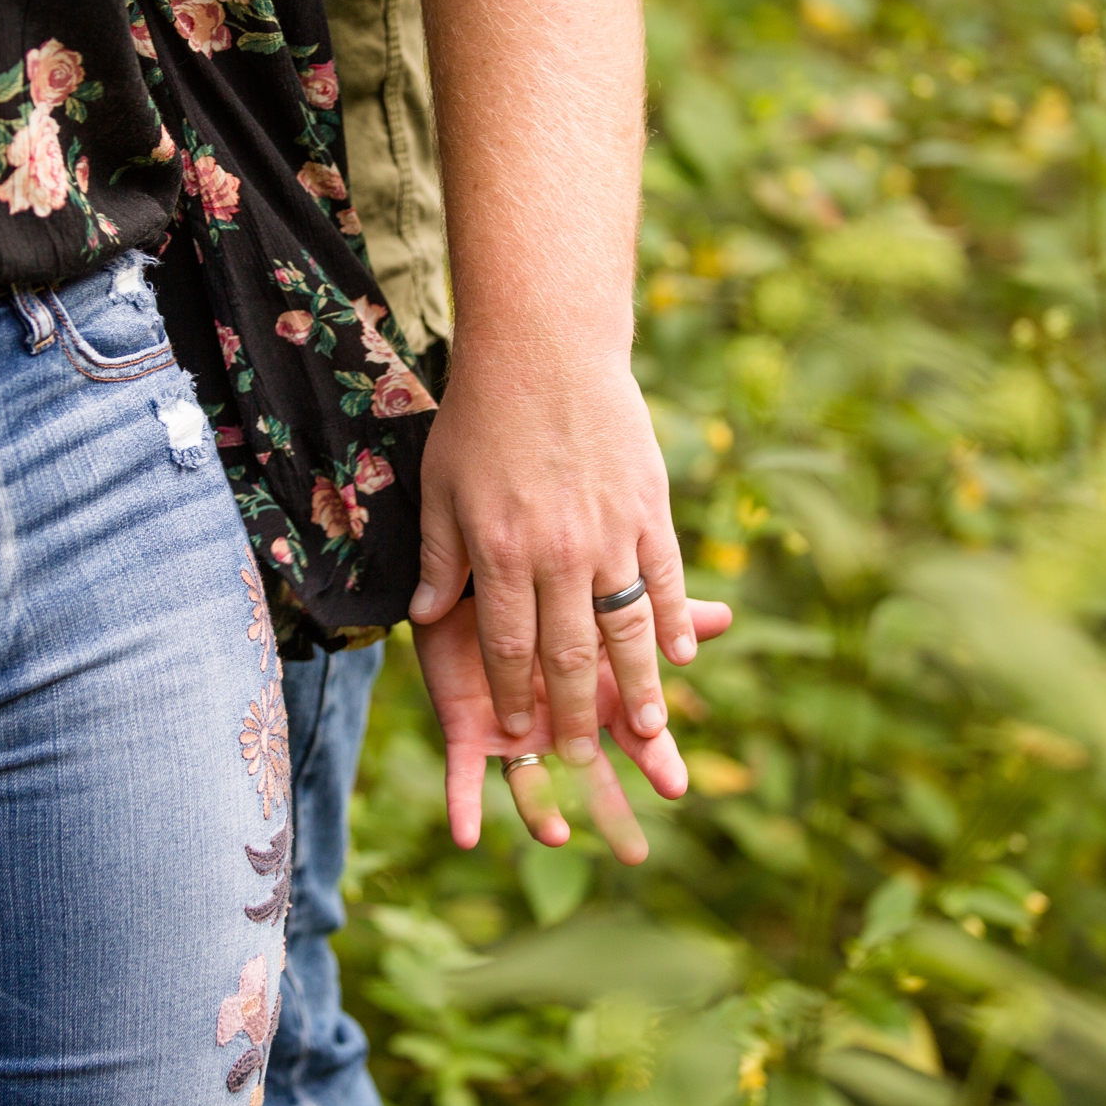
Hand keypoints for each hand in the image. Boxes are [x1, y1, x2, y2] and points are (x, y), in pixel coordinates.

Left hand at [408, 357, 694, 766]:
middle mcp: (557, 554)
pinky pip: (667, 579)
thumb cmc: (480, 417)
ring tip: (652, 732)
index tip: (520, 734)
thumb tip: (423, 617)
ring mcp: (610, 533)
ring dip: (640, 687)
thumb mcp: (440, 487)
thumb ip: (439, 557)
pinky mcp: (649, 509)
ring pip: (626, 628)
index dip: (514, 695)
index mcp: (499, 553)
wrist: (544, 348)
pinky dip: (677, 621)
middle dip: (574, 713)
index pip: (507, 646)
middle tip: (580, 757)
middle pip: (568, 653)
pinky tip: (682, 655)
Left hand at [415, 595, 732, 864]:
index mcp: (598, 698)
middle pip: (591, 774)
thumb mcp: (603, 600)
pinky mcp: (468, 731)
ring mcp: (515, 734)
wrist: (475, 577)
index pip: (637, 735)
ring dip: (540, 815)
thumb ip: (658, 613)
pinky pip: (462, 774)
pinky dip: (463, 806)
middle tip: (635, 851)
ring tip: (555, 837)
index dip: (655, 759)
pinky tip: (465, 838)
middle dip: (611, 810)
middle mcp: (561, 724)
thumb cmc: (544, 590)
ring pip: (530, 783)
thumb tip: (726, 615)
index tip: (676, 786)